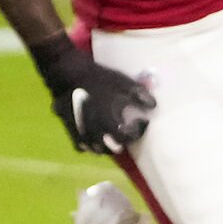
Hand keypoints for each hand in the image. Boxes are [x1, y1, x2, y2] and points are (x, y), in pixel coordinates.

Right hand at [29, 34, 155, 154]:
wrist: (69, 73)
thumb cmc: (98, 78)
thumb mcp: (123, 82)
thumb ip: (139, 94)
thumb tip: (153, 106)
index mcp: (110, 122)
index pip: (127, 138)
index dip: (137, 132)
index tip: (141, 123)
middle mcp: (96, 133)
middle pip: (113, 149)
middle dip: (121, 142)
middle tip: (125, 130)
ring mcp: (82, 133)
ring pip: (97, 150)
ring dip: (106, 146)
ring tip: (110, 135)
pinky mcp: (70, 131)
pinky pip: (81, 146)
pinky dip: (89, 144)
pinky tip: (93, 135)